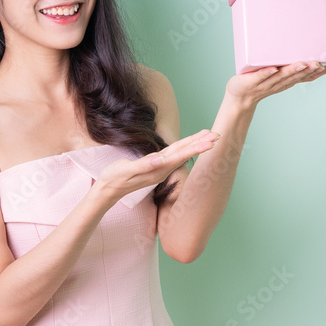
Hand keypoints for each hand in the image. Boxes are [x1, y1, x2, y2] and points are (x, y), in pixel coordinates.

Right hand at [93, 129, 219, 206]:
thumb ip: (144, 165)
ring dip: (195, 145)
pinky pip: (174, 157)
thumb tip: (161, 159)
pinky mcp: (155, 168)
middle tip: (217, 135)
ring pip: (181, 154)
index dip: (196, 146)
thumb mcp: (126, 170)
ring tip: (209, 139)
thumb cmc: (114, 179)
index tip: (211, 141)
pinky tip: (190, 147)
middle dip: (201, 144)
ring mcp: (159, 169)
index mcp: (158, 168)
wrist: (107, 190)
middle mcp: (162, 169)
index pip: (181, 155)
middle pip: (185, 153)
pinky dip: (184, 149)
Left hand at [226, 60, 325, 108]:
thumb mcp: (273, 74)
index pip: (303, 78)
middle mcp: (277, 84)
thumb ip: (283, 63)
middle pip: (295, 77)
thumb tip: (292, 43)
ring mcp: (265, 83)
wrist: (238, 99)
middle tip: (319, 64)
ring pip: (280, 77)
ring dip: (291, 71)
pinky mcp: (251, 82)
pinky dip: (267, 72)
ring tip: (302, 64)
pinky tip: (274, 68)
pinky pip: (260, 76)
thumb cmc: (256, 83)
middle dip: (308, 71)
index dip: (316, 74)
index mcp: (284, 82)